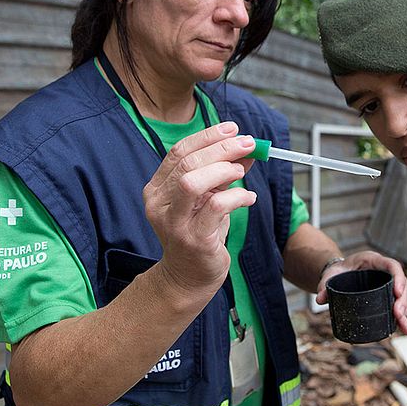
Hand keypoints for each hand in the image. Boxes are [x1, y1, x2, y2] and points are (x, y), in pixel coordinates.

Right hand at [143, 121, 257, 296]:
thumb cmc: (199, 233)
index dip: (207, 136)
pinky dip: (237, 196)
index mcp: (157, 189)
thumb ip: (223, 173)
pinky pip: (216, 207)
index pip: (179, 152)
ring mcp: (173, 222)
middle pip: (187, 163)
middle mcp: (159, 204)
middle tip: (249, 144)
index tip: (233, 128)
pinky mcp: (193, 239)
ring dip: (223, 170)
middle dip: (221, 148)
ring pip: (192, 182)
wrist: (189, 276)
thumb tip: (247, 149)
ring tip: (242, 171)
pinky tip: (249, 197)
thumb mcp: (208, 198)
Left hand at [315, 251, 406, 334]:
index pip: (392, 266)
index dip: (398, 278)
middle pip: (400, 285)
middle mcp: (384, 273)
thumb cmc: (337, 270)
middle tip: (398, 315)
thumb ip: (325, 284)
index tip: (397, 293)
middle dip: (402, 302)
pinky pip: (399, 308)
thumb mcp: (331, 275)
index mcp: (374, 260)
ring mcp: (386, 286)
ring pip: (402, 300)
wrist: (339, 272)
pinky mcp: (385, 297)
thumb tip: (320, 299)